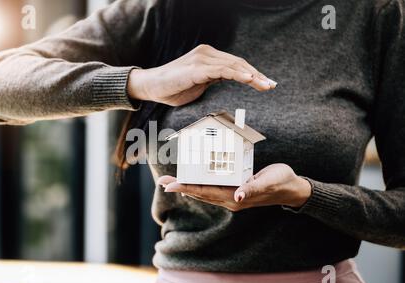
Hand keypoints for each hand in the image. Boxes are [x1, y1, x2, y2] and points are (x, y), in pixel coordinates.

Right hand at [127, 44, 276, 106]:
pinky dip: (238, 74)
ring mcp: (202, 59)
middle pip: (239, 63)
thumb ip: (213, 81)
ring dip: (253, 76)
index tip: (266, 83)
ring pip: (234, 65)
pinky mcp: (197, 68)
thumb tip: (228, 83)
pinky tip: (250, 80)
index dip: (252, 73)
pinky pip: (223, 70)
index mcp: (208, 57)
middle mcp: (207, 54)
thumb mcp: (198, 85)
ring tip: (266, 85)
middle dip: (257, 75)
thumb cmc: (173, 88)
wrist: (151, 87)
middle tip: (272, 85)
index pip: (235, 64)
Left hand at [157, 164, 311, 211]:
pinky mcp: (234, 190)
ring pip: (203, 192)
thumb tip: (238, 196)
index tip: (170, 185)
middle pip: (200, 193)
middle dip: (180, 187)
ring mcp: (231, 196)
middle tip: (162, 181)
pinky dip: (199, 184)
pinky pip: (212, 188)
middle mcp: (230, 199)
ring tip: (171, 182)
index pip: (205, 192)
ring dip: (186, 186)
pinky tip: (192, 181)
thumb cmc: (281, 183)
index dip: (186, 187)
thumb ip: (253, 189)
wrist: (291, 189)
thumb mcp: (268, 182)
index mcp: (235, 198)